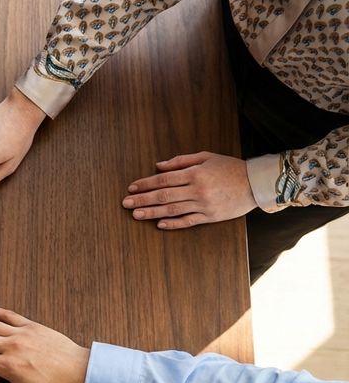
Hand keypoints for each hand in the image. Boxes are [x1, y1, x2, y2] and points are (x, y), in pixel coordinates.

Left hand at [122, 152, 256, 229]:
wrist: (256, 183)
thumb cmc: (229, 167)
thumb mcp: (206, 157)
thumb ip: (181, 161)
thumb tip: (158, 166)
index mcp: (195, 173)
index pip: (164, 179)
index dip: (145, 184)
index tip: (131, 188)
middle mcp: (197, 190)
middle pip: (164, 196)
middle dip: (142, 200)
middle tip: (125, 203)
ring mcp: (204, 205)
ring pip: (172, 210)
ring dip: (151, 213)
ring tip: (135, 215)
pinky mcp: (211, 217)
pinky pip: (188, 221)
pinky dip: (173, 224)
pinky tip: (159, 225)